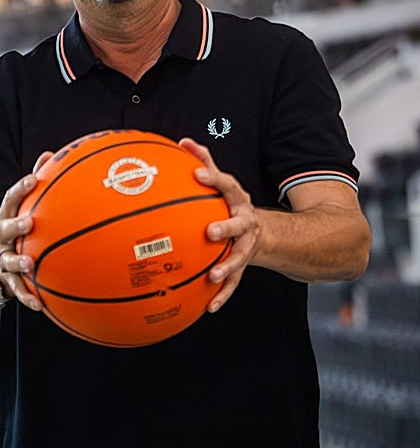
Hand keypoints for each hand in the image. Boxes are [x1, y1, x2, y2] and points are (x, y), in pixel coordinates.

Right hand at [0, 150, 53, 310]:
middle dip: (15, 226)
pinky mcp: (7, 282)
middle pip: (4, 229)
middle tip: (29, 223)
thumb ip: (38, 183)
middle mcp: (1, 239)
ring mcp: (1, 260)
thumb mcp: (24, 208)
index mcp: (6, 218)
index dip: (20, 188)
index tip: (34, 178)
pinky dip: (27, 298)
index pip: (9, 200)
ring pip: (6, 261)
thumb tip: (50, 154)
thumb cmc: (18, 231)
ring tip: (30, 265)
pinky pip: (16, 291)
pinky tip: (39, 305)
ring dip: (17, 263)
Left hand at [179, 138, 259, 312]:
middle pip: (239, 224)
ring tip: (213, 275)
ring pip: (239, 256)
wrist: (263, 232)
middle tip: (210, 231)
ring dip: (227, 266)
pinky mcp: (244, 265)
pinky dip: (223, 295)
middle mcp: (246, 222)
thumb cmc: (230, 204)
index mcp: (237, 199)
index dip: (213, 177)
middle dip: (226, 228)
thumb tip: (182, 141)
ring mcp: (246, 245)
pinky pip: (234, 282)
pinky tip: (210, 307)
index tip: (198, 173)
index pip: (227, 185)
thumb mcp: (222, 183)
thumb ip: (204, 160)